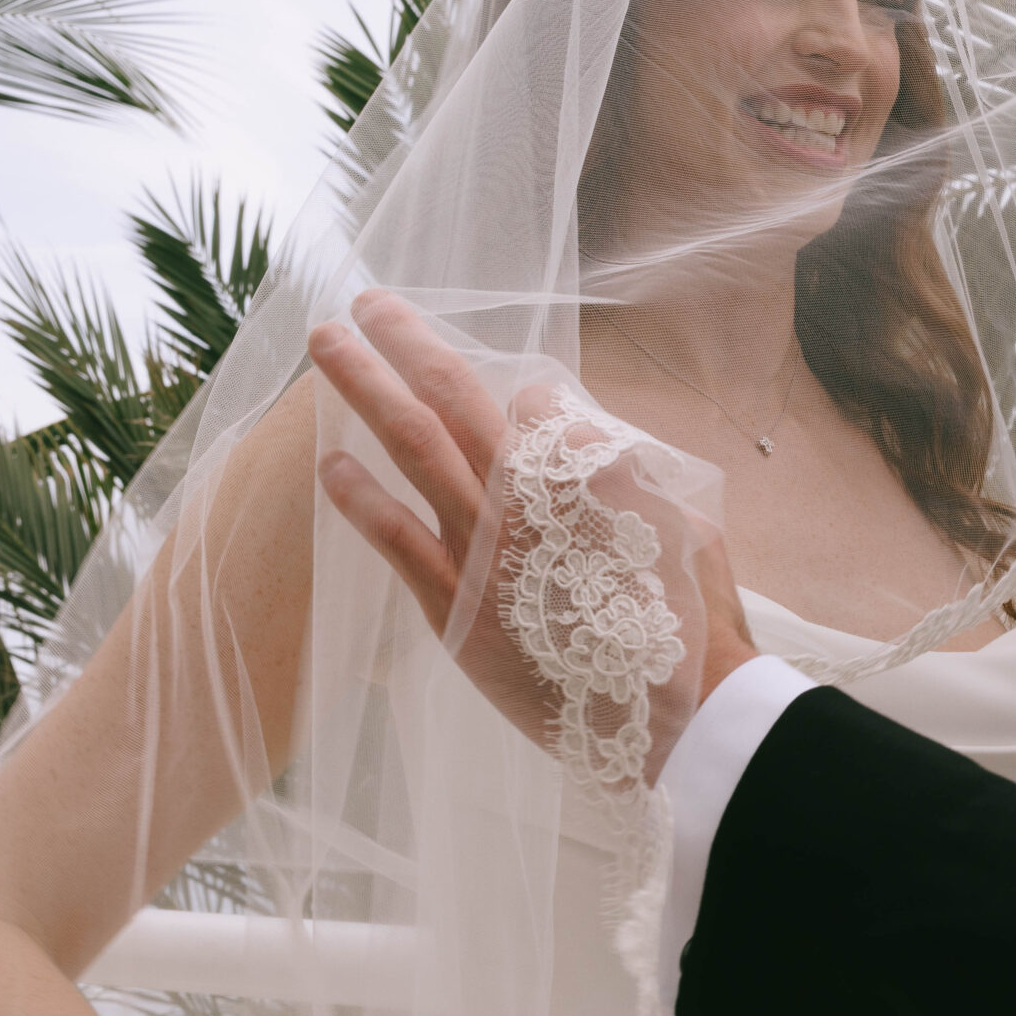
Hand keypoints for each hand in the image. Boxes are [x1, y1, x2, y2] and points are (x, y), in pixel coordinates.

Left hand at [309, 290, 744, 781]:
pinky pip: (396, 542)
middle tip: (365, 299)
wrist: (679, 717)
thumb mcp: (685, 526)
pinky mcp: (459, 611)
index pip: (532, 399)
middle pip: (453, 397)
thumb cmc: (690, 628)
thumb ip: (626, 472)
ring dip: (365, 389)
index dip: (510, 386)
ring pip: (412, 447)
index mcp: (588, 474)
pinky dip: (361, 499)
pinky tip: (330, 464)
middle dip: (406, 341)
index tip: (500, 387)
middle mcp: (529, 498)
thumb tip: (570, 419)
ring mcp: (487, 552)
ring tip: (325, 345)